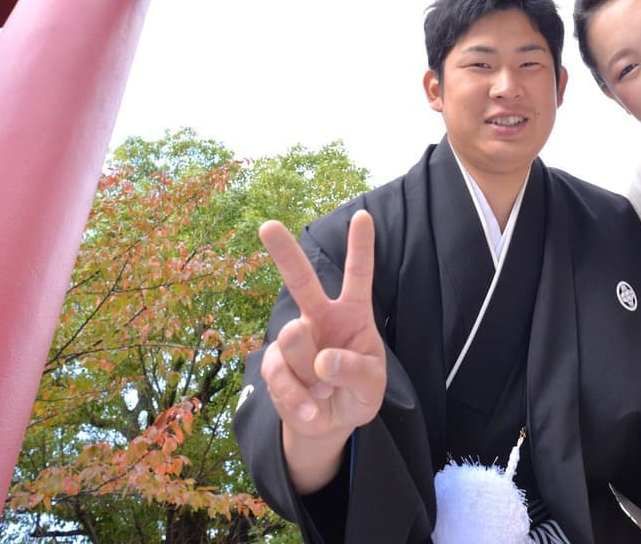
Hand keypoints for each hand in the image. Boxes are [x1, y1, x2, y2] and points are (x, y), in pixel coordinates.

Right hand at [258, 210, 385, 489]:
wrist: (330, 424)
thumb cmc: (356, 393)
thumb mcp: (372, 386)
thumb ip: (356, 371)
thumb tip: (323, 361)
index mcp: (352, 313)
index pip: (358, 276)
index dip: (361, 246)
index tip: (363, 215)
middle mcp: (320, 318)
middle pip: (301, 280)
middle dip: (284, 252)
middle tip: (267, 226)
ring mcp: (295, 339)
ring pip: (294, 338)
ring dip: (312, 374)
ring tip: (324, 390)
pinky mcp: (274, 364)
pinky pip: (281, 376)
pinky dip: (298, 398)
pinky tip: (310, 407)